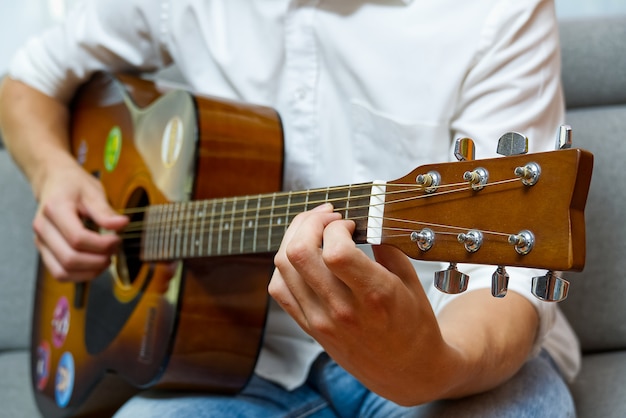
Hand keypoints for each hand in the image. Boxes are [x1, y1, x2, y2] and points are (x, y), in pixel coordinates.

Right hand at [33, 160, 127, 281]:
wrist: (54, 182)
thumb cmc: (74, 185)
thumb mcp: (93, 191)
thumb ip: (105, 211)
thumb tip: (122, 224)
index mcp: (54, 209)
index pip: (78, 238)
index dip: (102, 245)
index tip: (118, 239)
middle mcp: (43, 228)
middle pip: (70, 258)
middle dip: (98, 260)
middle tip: (115, 249)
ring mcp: (41, 242)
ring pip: (63, 272)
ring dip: (90, 272)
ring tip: (107, 259)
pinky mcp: (45, 251)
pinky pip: (60, 273)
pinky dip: (80, 275)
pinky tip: (95, 266)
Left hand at [269, 204, 453, 402]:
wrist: (406, 371)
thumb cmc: (414, 324)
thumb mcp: (412, 281)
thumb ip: (386, 245)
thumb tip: (364, 217)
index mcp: (375, 295)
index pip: (335, 251)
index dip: (337, 226)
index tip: (350, 223)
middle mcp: (342, 310)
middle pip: (299, 253)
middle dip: (310, 222)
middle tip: (327, 216)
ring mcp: (320, 320)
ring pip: (283, 266)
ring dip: (294, 237)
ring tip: (314, 229)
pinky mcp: (309, 327)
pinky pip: (279, 288)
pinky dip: (285, 264)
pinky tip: (303, 255)